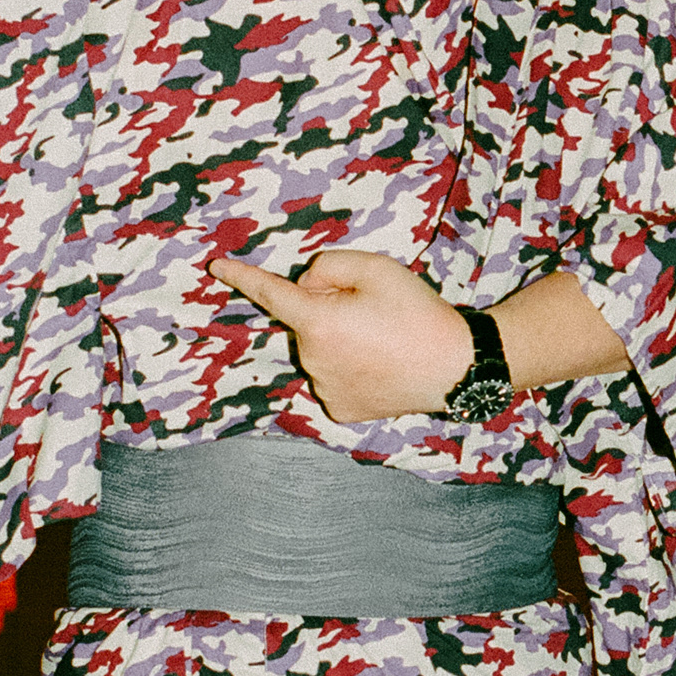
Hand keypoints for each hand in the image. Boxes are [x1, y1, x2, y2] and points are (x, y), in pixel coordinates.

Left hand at [212, 250, 473, 422]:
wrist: (457, 367)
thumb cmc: (418, 313)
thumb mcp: (377, 268)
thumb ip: (329, 266)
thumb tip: (306, 286)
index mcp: (317, 322)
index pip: (269, 293)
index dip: (242, 277)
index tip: (217, 267)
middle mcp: (312, 359)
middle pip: (306, 322)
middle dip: (328, 311)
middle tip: (374, 312)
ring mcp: (325, 388)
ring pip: (320, 351)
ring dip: (339, 342)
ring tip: (385, 341)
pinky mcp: (342, 408)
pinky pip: (333, 378)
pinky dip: (350, 369)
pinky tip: (381, 366)